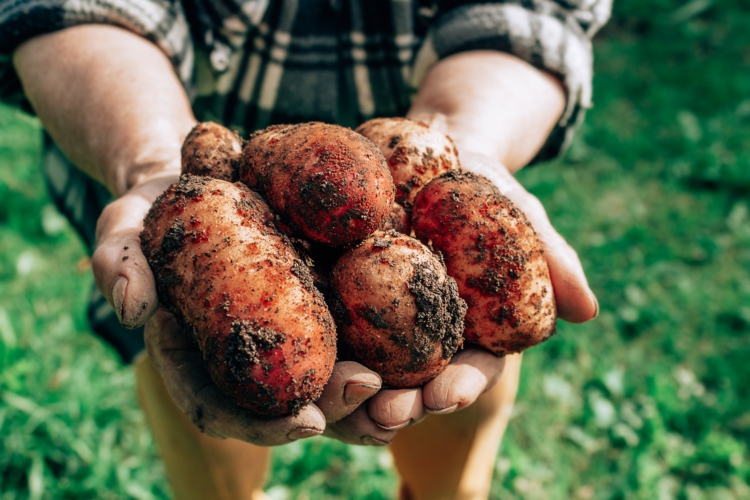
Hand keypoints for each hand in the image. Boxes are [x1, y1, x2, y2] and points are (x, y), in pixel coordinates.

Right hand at [93, 174, 383, 444]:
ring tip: (409, 389)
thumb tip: (136, 310)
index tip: (306, 423)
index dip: (263, 427)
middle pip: (291, 402)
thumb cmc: (156, 209)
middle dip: (334, 409)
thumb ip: (117, 262)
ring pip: (330, 377)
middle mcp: (247, 355)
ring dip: (371, 392)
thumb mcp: (124, 226)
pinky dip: (386, 344)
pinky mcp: (319, 297)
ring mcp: (286, 330)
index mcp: (198, 358)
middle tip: (371, 390)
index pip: (226, 410)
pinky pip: (356, 329)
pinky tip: (421, 343)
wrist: (201, 173)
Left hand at [331, 152, 596, 440]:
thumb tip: (587, 311)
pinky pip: (322, 320)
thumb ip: (549, 259)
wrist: (430, 150)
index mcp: (469, 329)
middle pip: (411, 382)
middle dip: (401, 404)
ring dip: (351, 391)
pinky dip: (314, 338)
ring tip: (342, 394)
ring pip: (363, 366)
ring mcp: (374, 316)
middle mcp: (420, 334)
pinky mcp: (335, 290)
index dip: (461, 386)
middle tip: (388, 413)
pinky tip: (302, 347)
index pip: (469, 370)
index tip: (448, 395)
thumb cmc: (483, 186)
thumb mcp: (519, 214)